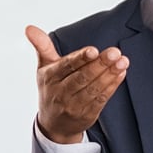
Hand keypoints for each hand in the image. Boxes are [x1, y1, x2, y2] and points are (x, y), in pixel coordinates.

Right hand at [25, 25, 128, 143]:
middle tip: (114, 52)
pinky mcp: (88, 114)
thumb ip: (42, 46)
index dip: (81, 58)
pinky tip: (121, 73)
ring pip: (94, 88)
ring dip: (110, 74)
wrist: (54, 124)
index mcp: (50, 77)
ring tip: (122, 61)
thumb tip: (29, 28)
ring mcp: (74, 105)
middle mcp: (61, 92)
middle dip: (100, 64)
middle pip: (83, 77)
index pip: (67, 66)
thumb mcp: (44, 67)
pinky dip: (113, 86)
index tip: (94, 50)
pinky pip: (101, 98)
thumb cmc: (51, 88)